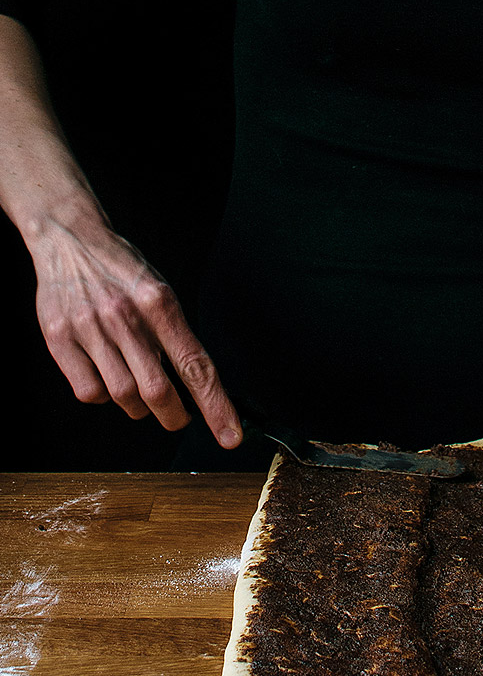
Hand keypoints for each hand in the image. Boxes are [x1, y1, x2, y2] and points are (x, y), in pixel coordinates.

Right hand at [31, 215, 240, 447]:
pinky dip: (103, 396)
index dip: (216, 406)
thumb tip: (197, 387)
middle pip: (157, 391)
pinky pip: (89, 393)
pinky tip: (105, 375)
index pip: (195, 365)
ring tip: (138, 386)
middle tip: (179, 418)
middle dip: (175, 416)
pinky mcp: (59, 338)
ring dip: (138, 406)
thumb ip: (175, 336)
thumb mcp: (160, 292)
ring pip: (123, 397)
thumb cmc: (122, 270)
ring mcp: (89, 328)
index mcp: (159, 302)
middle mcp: (125, 316)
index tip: (230, 436)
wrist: (70, 239)